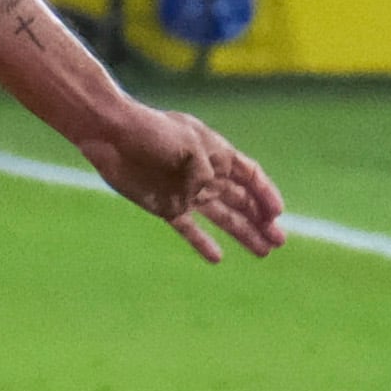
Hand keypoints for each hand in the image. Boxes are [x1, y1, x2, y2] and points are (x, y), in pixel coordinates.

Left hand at [77, 103, 285, 264]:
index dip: (265, 193)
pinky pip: (189, 228)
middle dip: (261, 219)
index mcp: (216, 153)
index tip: (278, 214)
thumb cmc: (151, 133)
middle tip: (279, 241)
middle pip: (240, 199)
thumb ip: (205, 172)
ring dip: (242, 232)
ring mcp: (186, 192)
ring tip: (263, 251)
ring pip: (222, 216)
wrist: (111, 134)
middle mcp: (205, 174)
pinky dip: (202, 242)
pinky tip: (217, 258)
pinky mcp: (165, 206)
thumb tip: (209, 193)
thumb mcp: (188, 146)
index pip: (249, 175)